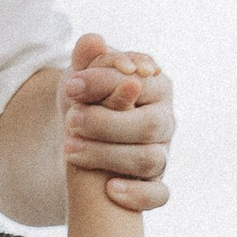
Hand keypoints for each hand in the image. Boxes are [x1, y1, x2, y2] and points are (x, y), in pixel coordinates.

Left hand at [63, 32, 172, 212]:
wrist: (79, 138)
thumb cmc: (86, 99)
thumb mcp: (82, 76)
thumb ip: (88, 59)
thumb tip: (94, 41)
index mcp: (157, 86)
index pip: (142, 83)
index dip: (106, 84)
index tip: (72, 85)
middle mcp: (165, 120)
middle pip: (150, 125)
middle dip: (106, 123)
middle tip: (71, 120)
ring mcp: (162, 154)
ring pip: (150, 160)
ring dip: (107, 155)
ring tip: (70, 148)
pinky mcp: (154, 183)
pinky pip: (159, 195)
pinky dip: (137, 195)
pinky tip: (109, 190)